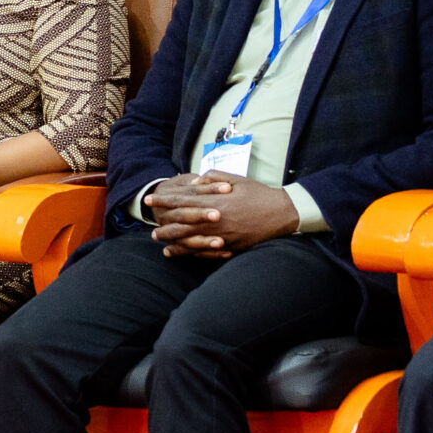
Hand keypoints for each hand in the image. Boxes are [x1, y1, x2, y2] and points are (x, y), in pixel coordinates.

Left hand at [148, 172, 296, 259]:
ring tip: (158, 239)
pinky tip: (177, 252)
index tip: (150, 199)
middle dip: (164, 222)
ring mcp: (221, 236)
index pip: (182, 201)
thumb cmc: (258, 194)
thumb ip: (213, 179)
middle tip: (150, 224)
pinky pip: (203, 253)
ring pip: (189, 240)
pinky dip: (188, 253)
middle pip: (181, 222)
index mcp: (215, 201)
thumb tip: (194, 182)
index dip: (164, 200)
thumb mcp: (236, 180)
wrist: (281, 214)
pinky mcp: (228, 247)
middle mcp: (215, 220)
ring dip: (172, 239)